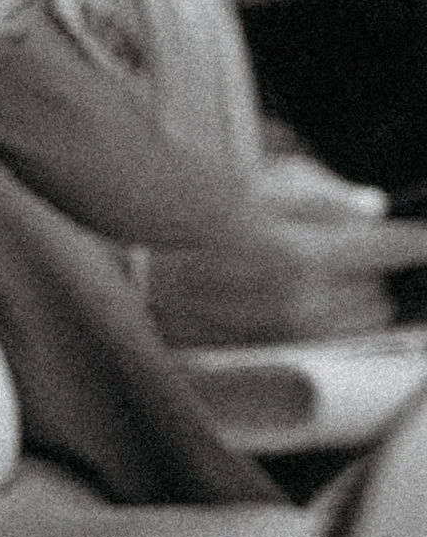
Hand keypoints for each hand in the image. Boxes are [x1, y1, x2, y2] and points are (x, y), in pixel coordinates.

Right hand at [146, 194, 426, 343]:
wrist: (140, 266)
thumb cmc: (198, 217)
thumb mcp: (263, 185)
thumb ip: (326, 196)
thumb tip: (373, 208)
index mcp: (307, 255)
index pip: (392, 249)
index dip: (416, 241)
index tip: (423, 239)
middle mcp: (303, 303)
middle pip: (379, 292)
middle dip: (369, 269)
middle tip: (337, 246)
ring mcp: (287, 333)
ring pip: (359, 321)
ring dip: (352, 298)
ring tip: (315, 273)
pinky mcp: (273, 351)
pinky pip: (328, 340)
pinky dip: (329, 320)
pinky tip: (300, 296)